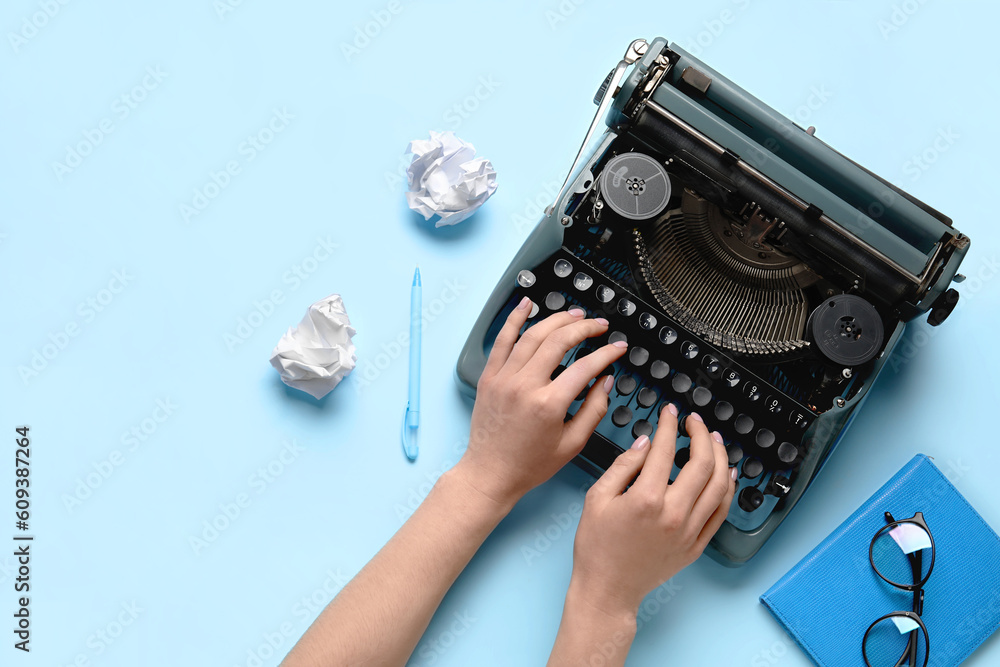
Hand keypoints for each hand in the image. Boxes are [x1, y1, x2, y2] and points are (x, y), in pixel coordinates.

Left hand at [456, 297, 626, 506]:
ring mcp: (504, 379)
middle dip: (584, 328)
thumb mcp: (572, 443)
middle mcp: (524, 386)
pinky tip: (526, 304)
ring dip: (556, 320)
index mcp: (548, 405)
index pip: (585, 368)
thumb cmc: (529, 464)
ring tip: (575, 315)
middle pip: (559, 342)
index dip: (606, 354)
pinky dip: (514, 319)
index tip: (617, 348)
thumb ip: (593, 409)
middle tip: (599, 326)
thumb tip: (605, 380)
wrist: (490, 472)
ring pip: (533, 335)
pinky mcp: (489, 377)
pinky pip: (501, 340)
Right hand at [567, 408, 736, 616]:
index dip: (668, 425)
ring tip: (713, 440)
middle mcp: (673, 514)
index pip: (664, 450)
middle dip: (700, 435)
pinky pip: (720, 512)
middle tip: (694, 421)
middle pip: (701, 463)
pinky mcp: (696, 546)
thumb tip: (645, 444)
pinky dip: (727, 489)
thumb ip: (623, 467)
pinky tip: (725, 474)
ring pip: (718, 486)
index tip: (669, 413)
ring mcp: (689, 531)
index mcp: (646, 499)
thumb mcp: (597, 498)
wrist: (607, 590)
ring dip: (719, 457)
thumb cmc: (597, 547)